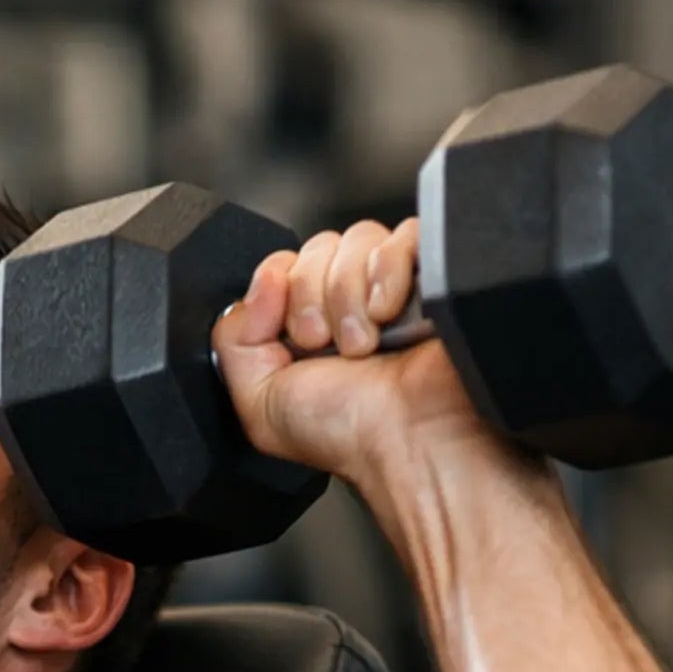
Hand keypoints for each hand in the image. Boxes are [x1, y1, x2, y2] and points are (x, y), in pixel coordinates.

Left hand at [211, 217, 507, 484]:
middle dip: (313, 296)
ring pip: (358, 237)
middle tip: (326, 345)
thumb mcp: (260, 402)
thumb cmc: (346, 433)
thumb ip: (235, 340)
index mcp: (311, 326)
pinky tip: (390, 313)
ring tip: (363, 343)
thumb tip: (262, 278)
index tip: (297, 338)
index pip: (286, 265)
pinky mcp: (437, 272)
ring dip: (348, 292)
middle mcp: (352, 303)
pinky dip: (389, 270)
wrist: (408, 439)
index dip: (284, 291)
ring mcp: (396, 285)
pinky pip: (406, 232)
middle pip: (319, 246)